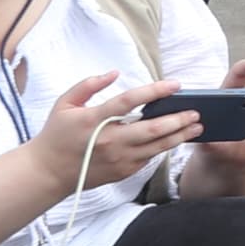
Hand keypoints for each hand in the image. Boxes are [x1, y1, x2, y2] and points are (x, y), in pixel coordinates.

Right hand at [31, 72, 197, 199]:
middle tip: (196, 111)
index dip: (155, 91)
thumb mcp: (64, 104)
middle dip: (179, 119)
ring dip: (180, 136)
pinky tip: (176, 139)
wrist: (47, 172)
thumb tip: (115, 73)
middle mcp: (110, 140)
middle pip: (153, 128)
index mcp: (94, 120)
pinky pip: (150, 158)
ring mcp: (118, 159)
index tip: (176, 84)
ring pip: (157, 147)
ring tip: (197, 126)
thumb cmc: (56, 135)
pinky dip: (164, 147)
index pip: (130, 101)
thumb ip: (88, 85)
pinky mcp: (123, 171)